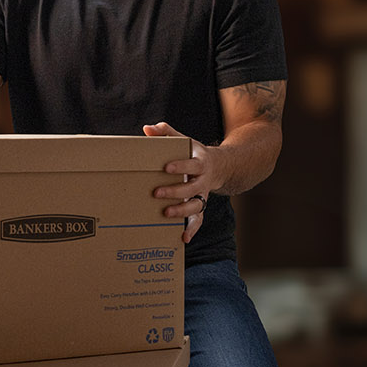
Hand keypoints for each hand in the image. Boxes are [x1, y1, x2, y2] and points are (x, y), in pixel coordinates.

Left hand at [142, 121, 221, 243]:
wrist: (218, 166)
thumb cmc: (193, 152)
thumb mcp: (183, 140)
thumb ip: (166, 132)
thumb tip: (147, 129)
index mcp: (200, 162)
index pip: (192, 164)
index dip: (180, 166)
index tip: (166, 168)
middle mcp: (203, 180)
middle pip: (192, 187)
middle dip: (175, 191)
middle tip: (156, 192)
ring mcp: (202, 194)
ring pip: (196, 206)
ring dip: (182, 211)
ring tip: (165, 214)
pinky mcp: (200, 205)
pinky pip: (199, 219)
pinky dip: (192, 229)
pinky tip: (183, 237)